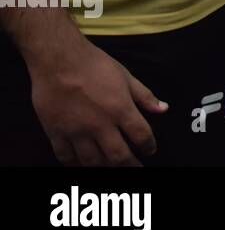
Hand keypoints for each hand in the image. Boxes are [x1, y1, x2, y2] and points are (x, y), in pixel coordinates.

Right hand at [28, 34, 166, 165]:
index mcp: (121, 109)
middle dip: (130, 165)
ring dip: (105, 167)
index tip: (151, 150)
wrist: (59, 60)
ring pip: (93, 161)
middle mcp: (100, 124)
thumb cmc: (94, 65)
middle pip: (119, 156)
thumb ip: (145, 96)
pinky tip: (83, 165)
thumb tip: (164, 109)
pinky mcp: (56, 132)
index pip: (141, 136)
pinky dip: (76, 164)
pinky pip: (66, 157)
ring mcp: (76, 131)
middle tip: (136, 169)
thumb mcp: (126, 76)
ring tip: (113, 168)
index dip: (149, 146)